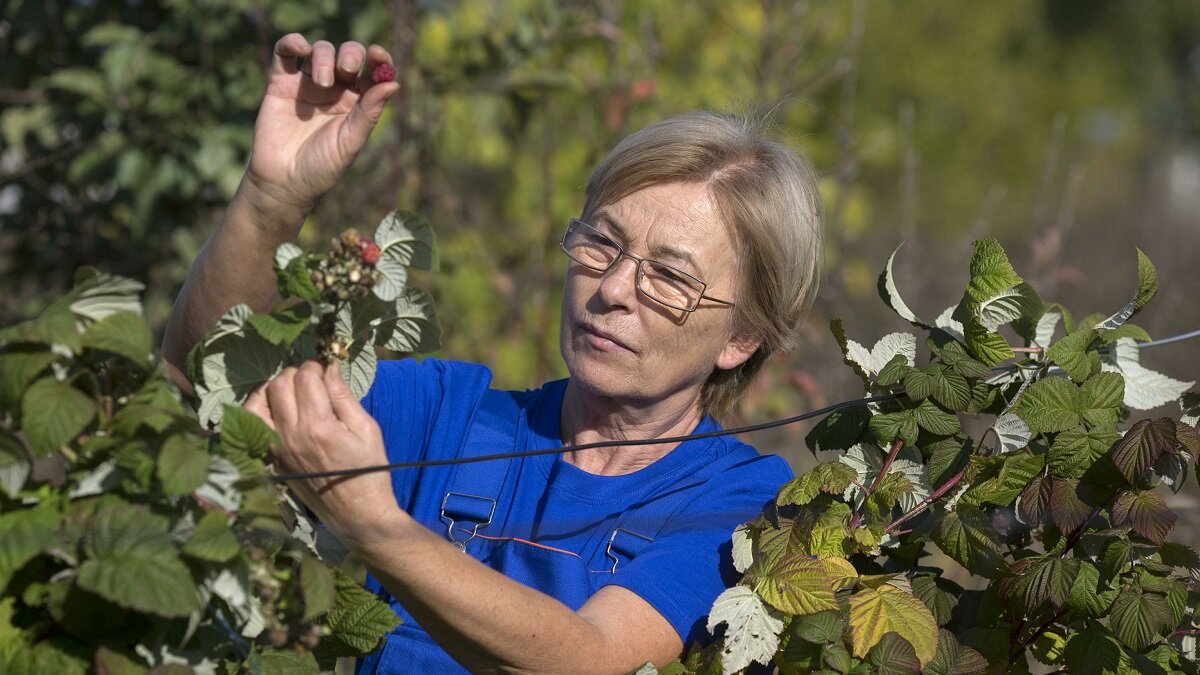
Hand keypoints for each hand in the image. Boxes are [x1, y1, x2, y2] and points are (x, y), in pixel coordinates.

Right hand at [240, 34, 399, 231]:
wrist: (283, 181)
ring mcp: (307, 83)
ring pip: (320, 50)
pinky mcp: (281, 82)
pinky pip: (286, 52)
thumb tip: (394, 82)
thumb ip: (369, 112)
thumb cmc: (322, 167)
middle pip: (348, 55)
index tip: (379, 54)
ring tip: (322, 83)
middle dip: (351, 55)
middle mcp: (336, 89)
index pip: (373, 73)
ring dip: (324, 57)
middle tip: (347, 68)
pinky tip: (300, 47)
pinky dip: (293, 42)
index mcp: (358, 102)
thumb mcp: (350, 141)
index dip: (379, 60)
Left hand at [245, 360, 398, 541]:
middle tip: (312, 379)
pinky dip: (259, 410)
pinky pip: (251, 426)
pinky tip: (277, 409)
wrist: (356, 514)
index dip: (316, 366)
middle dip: (296, 373)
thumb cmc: (368, 470)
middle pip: (279, 384)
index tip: (326, 368)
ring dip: (273, 389)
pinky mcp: (270, 459)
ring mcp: (276, 448)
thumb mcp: (367, 429)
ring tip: (291, 391)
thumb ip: (343, 397)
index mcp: (318, 426)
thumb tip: (330, 368)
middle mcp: (291, 435)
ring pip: (257, 402)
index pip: (306, 377)